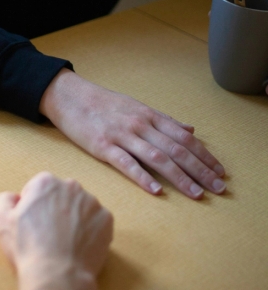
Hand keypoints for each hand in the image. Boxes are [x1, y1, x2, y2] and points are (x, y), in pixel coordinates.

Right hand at [0, 172, 112, 289]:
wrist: (57, 275)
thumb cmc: (27, 248)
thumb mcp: (1, 221)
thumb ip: (5, 200)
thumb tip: (15, 197)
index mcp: (45, 183)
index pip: (38, 188)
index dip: (34, 207)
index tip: (33, 225)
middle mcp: (71, 186)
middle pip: (61, 195)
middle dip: (56, 209)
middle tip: (49, 234)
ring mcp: (92, 203)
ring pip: (81, 208)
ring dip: (74, 219)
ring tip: (65, 243)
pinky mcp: (107, 220)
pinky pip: (97, 222)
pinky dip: (90, 231)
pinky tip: (79, 246)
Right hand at [40, 70, 225, 198]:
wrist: (70, 96)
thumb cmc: (104, 104)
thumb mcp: (137, 107)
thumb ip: (164, 121)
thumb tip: (190, 130)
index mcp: (149, 116)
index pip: (184, 138)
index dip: (204, 155)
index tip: (220, 172)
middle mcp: (140, 125)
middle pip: (176, 149)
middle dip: (200, 170)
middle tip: (218, 188)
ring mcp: (122, 136)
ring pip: (157, 157)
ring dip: (180, 177)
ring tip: (196, 194)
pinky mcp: (103, 146)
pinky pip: (126, 163)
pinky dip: (143, 177)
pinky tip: (156, 190)